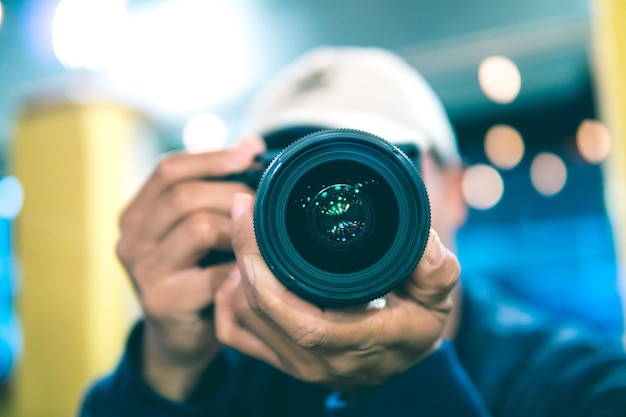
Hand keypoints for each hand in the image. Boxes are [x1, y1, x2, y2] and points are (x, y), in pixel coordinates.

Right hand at [116, 138, 264, 399]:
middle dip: (234, 193)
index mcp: (136, 214)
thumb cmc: (198, 275)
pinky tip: (256, 268)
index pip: (169, 170)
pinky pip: (215, 272)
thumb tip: (251, 144)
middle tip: (266, 202)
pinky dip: (242, 267)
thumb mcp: (200, 229)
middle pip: (185, 195)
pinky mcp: (163, 302)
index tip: (252, 153)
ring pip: (199, 227)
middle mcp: (129, 239)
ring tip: (262, 235)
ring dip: (240, 229)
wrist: (182, 338)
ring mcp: (142, 272)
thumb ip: (216, 187)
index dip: (212, 157)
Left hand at [215, 193, 460, 391]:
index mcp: (356, 343)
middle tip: (244, 208)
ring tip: (244, 232)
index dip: (265, 272)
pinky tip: (238, 271)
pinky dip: (227, 298)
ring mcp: (293, 363)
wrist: (400, 361)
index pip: (300, 320)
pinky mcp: (278, 359)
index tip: (254, 219)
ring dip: (234, 273)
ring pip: (241, 319)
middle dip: (242, 253)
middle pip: (258, 310)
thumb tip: (422, 242)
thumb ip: (436, 270)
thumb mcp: (436, 296)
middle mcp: (317, 360)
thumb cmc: (415, 325)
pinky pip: (235, 332)